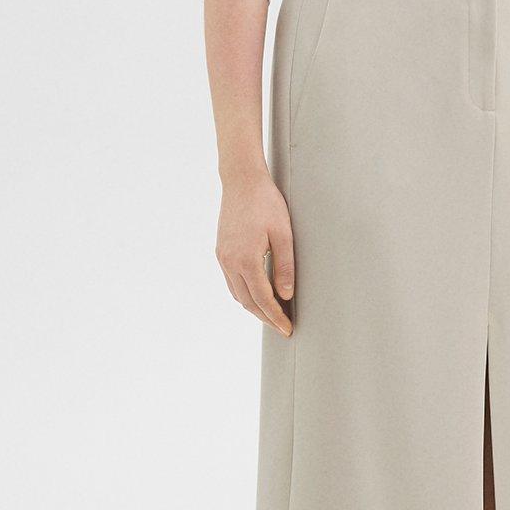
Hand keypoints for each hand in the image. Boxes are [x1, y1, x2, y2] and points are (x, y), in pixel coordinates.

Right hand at [217, 167, 294, 335]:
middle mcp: (230, 262)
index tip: (288, 329)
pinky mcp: (221, 251)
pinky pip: (231, 281)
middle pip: (247, 301)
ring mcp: (222, 257)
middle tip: (282, 328)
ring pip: (237, 294)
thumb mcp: (283, 234)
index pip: (263, 299)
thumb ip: (285, 266)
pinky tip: (256, 294)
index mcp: (246, 259)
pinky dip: (244, 293)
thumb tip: (286, 295)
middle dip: (265, 317)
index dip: (276, 317)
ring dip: (254, 307)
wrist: (241, 181)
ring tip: (272, 314)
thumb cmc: (266, 203)